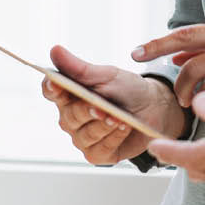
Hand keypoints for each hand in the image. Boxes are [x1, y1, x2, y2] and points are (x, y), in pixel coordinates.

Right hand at [41, 45, 185, 164]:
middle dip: (87, 110)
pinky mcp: (97, 154)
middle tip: (100, 107)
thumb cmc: (127, 89)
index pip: (50, 91)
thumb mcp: (106, 75)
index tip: (56, 83)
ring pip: (86, 134)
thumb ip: (79, 67)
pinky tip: (124, 128)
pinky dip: (114, 137)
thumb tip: (55, 50)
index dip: (51, 88)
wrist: (154, 107)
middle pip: (70, 116)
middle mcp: (71, 118)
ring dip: (104, 125)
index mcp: (69, 94)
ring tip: (119, 118)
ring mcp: (82, 138)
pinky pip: (100, 148)